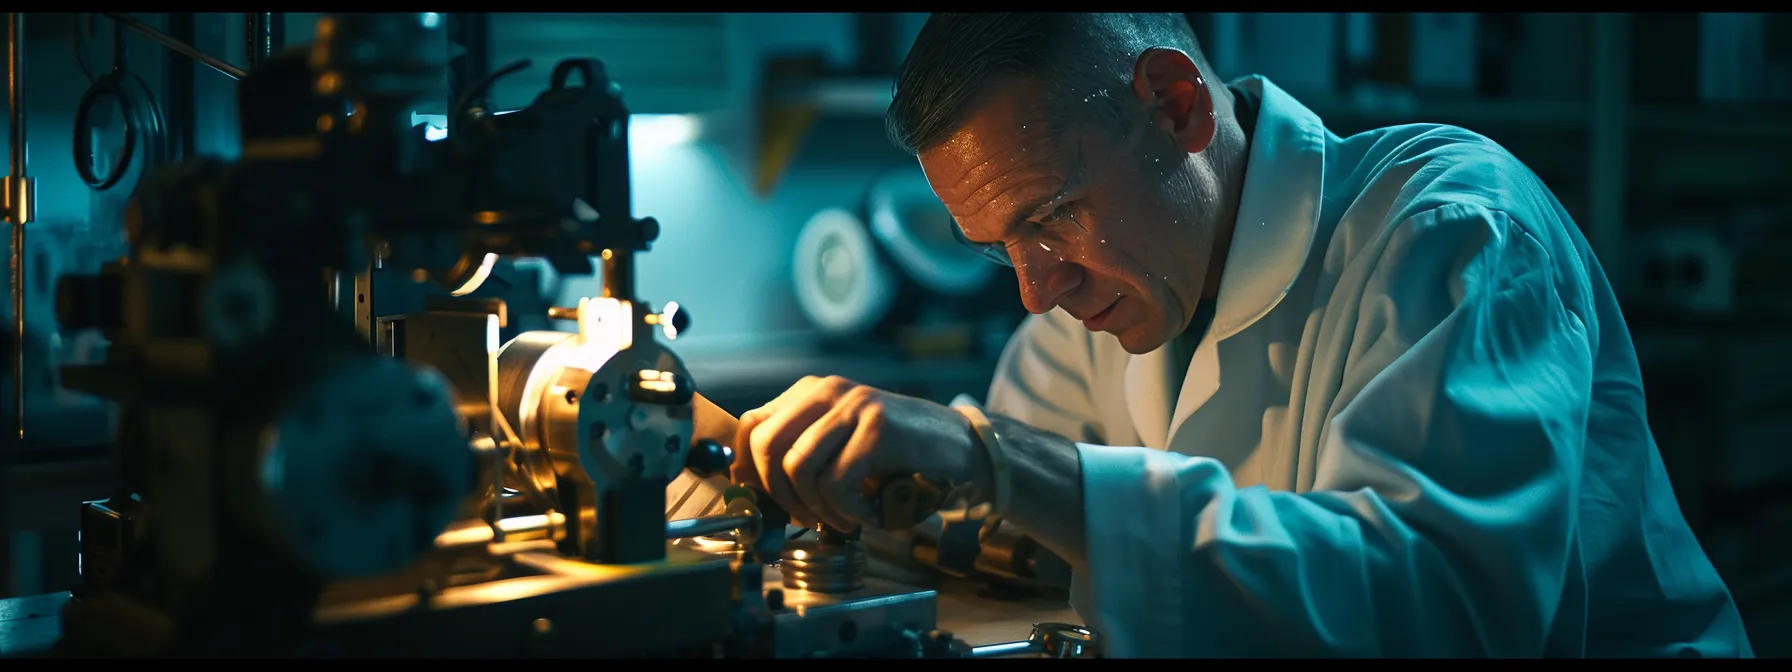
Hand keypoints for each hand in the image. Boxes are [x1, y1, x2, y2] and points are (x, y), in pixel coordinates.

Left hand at [731, 376, 981, 531]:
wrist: (959, 445)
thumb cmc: (897, 454)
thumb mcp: (841, 443)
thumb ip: (802, 451)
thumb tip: (753, 488)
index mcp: (810, 392)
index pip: (752, 424)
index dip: (747, 468)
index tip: (762, 500)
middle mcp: (827, 391)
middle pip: (766, 446)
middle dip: (779, 495)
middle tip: (804, 518)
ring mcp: (853, 406)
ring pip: (798, 467)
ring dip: (817, 508)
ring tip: (842, 519)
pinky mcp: (878, 428)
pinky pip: (837, 482)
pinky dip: (848, 511)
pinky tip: (869, 513)